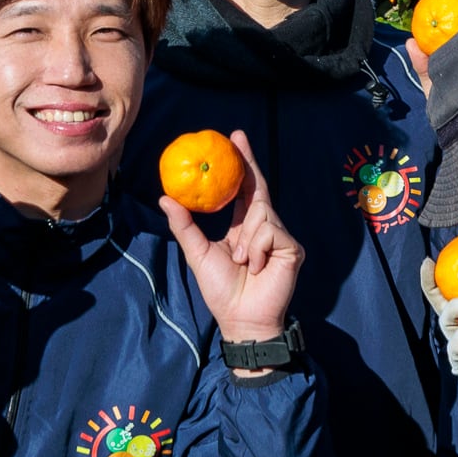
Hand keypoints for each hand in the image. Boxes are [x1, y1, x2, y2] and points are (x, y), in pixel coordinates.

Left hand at [163, 129, 302, 348]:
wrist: (241, 319)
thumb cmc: (220, 290)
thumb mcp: (198, 253)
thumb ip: (184, 226)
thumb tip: (165, 197)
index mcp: (244, 228)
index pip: (243, 190)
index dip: (242, 164)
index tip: (235, 138)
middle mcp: (265, 229)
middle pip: (257, 191)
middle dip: (248, 163)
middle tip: (237, 137)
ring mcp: (281, 238)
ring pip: (261, 213)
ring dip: (246, 238)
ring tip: (243, 261)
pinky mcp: (293, 249)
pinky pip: (271, 232)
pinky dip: (257, 249)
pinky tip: (256, 266)